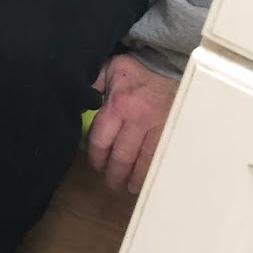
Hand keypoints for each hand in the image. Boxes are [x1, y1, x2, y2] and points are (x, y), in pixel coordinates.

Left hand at [88, 54, 179, 193]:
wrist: (171, 64)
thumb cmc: (136, 71)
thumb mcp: (108, 71)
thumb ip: (93, 85)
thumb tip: (77, 100)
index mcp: (118, 106)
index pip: (101, 142)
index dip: (97, 159)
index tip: (97, 166)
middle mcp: (138, 119)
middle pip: (123, 156)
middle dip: (115, 174)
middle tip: (112, 184)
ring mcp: (160, 126)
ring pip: (146, 161)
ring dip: (136, 178)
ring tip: (130, 187)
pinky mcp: (175, 129)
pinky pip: (165, 156)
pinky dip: (157, 171)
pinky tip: (152, 179)